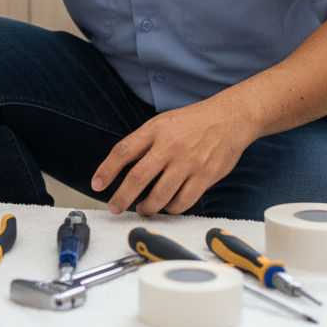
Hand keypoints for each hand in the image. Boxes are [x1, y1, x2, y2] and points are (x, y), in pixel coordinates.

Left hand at [91, 97, 254, 216]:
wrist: (229, 118)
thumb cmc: (193, 122)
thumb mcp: (163, 122)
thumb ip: (145, 142)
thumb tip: (123, 166)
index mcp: (155, 130)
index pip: (123, 151)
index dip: (106, 169)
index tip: (97, 184)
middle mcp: (169, 146)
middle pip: (138, 177)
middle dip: (122, 197)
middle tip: (115, 207)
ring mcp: (187, 162)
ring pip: (159, 195)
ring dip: (147, 207)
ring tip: (143, 209)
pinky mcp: (205, 176)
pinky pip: (182, 202)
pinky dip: (171, 208)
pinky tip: (168, 206)